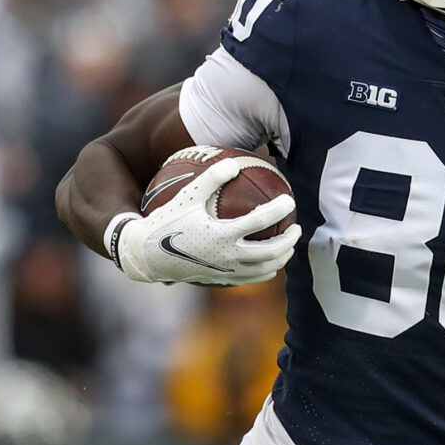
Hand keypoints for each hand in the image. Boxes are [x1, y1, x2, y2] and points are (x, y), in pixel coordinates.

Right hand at [111, 158, 297, 285]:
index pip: (261, 221)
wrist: (148, 255)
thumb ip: (212, 178)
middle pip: (271, 251)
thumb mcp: (187, 195)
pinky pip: (251, 279)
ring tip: (288, 247)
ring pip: (264, 269)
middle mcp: (227, 256)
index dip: (280, 209)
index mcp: (222, 234)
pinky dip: (265, 272)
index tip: (290, 200)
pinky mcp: (221, 280)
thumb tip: (235, 163)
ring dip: (281, 258)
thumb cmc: (166, 221)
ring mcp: (226, 271)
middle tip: (297, 227)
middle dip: (289, 240)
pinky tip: (270, 265)